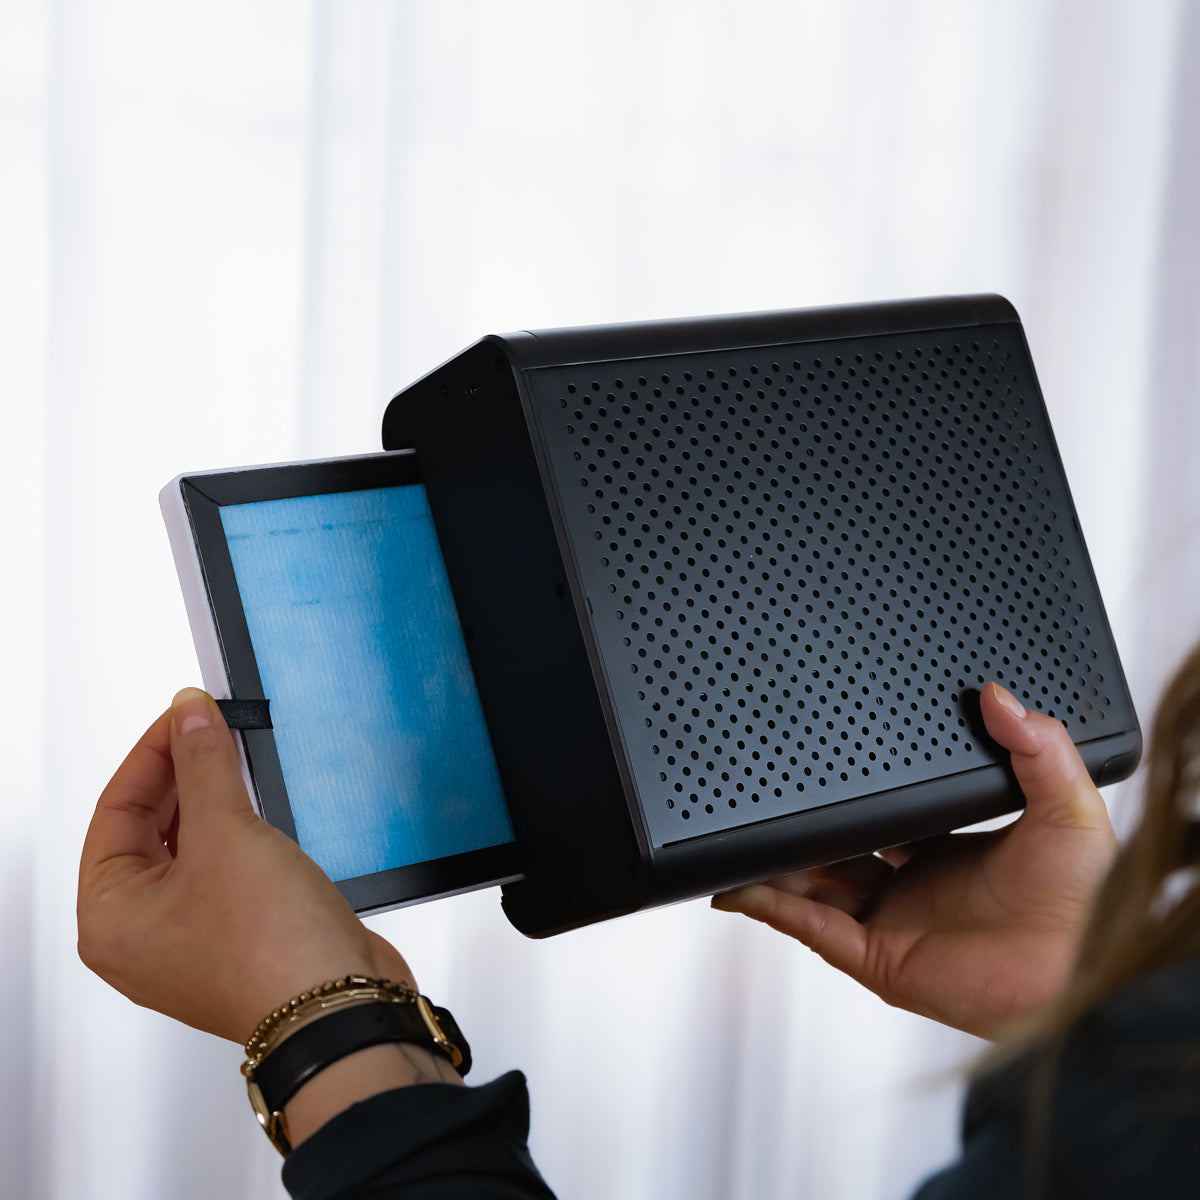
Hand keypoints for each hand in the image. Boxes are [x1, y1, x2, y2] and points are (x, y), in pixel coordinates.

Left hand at [78, 688, 415, 1044]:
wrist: (338, 1004)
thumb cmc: (269, 951)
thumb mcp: (225, 833)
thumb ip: (203, 765)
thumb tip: (189, 717)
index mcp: (111, 919)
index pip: (116, 811)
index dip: (153, 753)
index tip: (185, 715)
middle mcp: (144, 936)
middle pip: (148, 830)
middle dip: (181, 775)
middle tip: (211, 728)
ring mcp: (193, 940)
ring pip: (190, 849)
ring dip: (213, 801)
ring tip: (236, 758)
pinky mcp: (241, 937)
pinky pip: (226, 869)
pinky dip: (240, 832)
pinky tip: (264, 807)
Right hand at [711, 684, 1117, 1037]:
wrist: (1077, 972)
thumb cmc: (1085, 906)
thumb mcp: (1068, 806)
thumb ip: (1037, 746)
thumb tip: (999, 694)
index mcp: (951, 852)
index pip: (889, 817)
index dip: (857, 792)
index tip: (827, 759)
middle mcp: (916, 889)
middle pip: (841, 852)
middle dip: (806, 828)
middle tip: (771, 793)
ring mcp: (892, 924)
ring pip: (813, 889)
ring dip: (776, 865)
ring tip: (738, 836)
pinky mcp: (876, 959)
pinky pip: (809, 928)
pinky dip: (769, 905)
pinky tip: (740, 883)